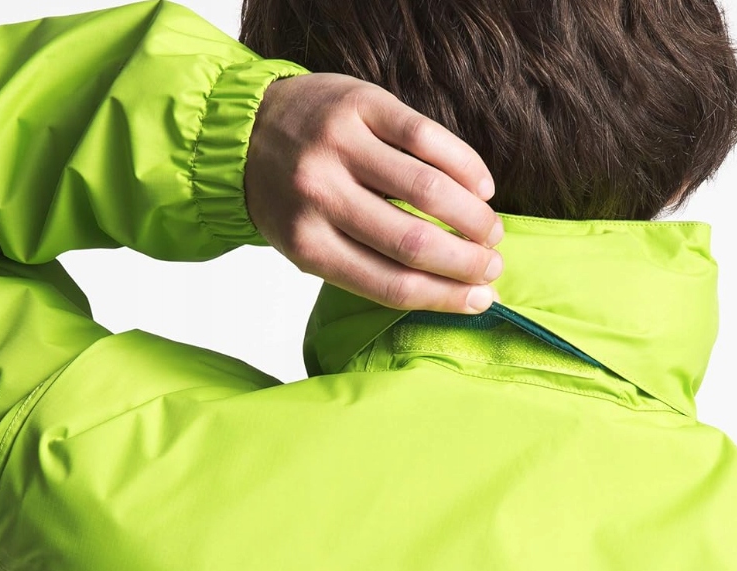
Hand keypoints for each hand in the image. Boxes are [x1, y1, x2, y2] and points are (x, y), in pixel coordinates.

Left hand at [244, 73, 504, 313]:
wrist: (244, 129)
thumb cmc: (289, 198)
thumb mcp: (309, 244)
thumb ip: (365, 264)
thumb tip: (451, 289)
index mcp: (307, 245)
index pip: (390, 284)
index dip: (446, 297)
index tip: (481, 299)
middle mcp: (320, 196)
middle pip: (413, 243)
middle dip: (466, 261)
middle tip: (493, 265)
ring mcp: (339, 146)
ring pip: (428, 190)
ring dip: (473, 216)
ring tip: (490, 230)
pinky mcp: (360, 105)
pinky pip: (427, 137)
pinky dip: (465, 166)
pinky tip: (481, 186)